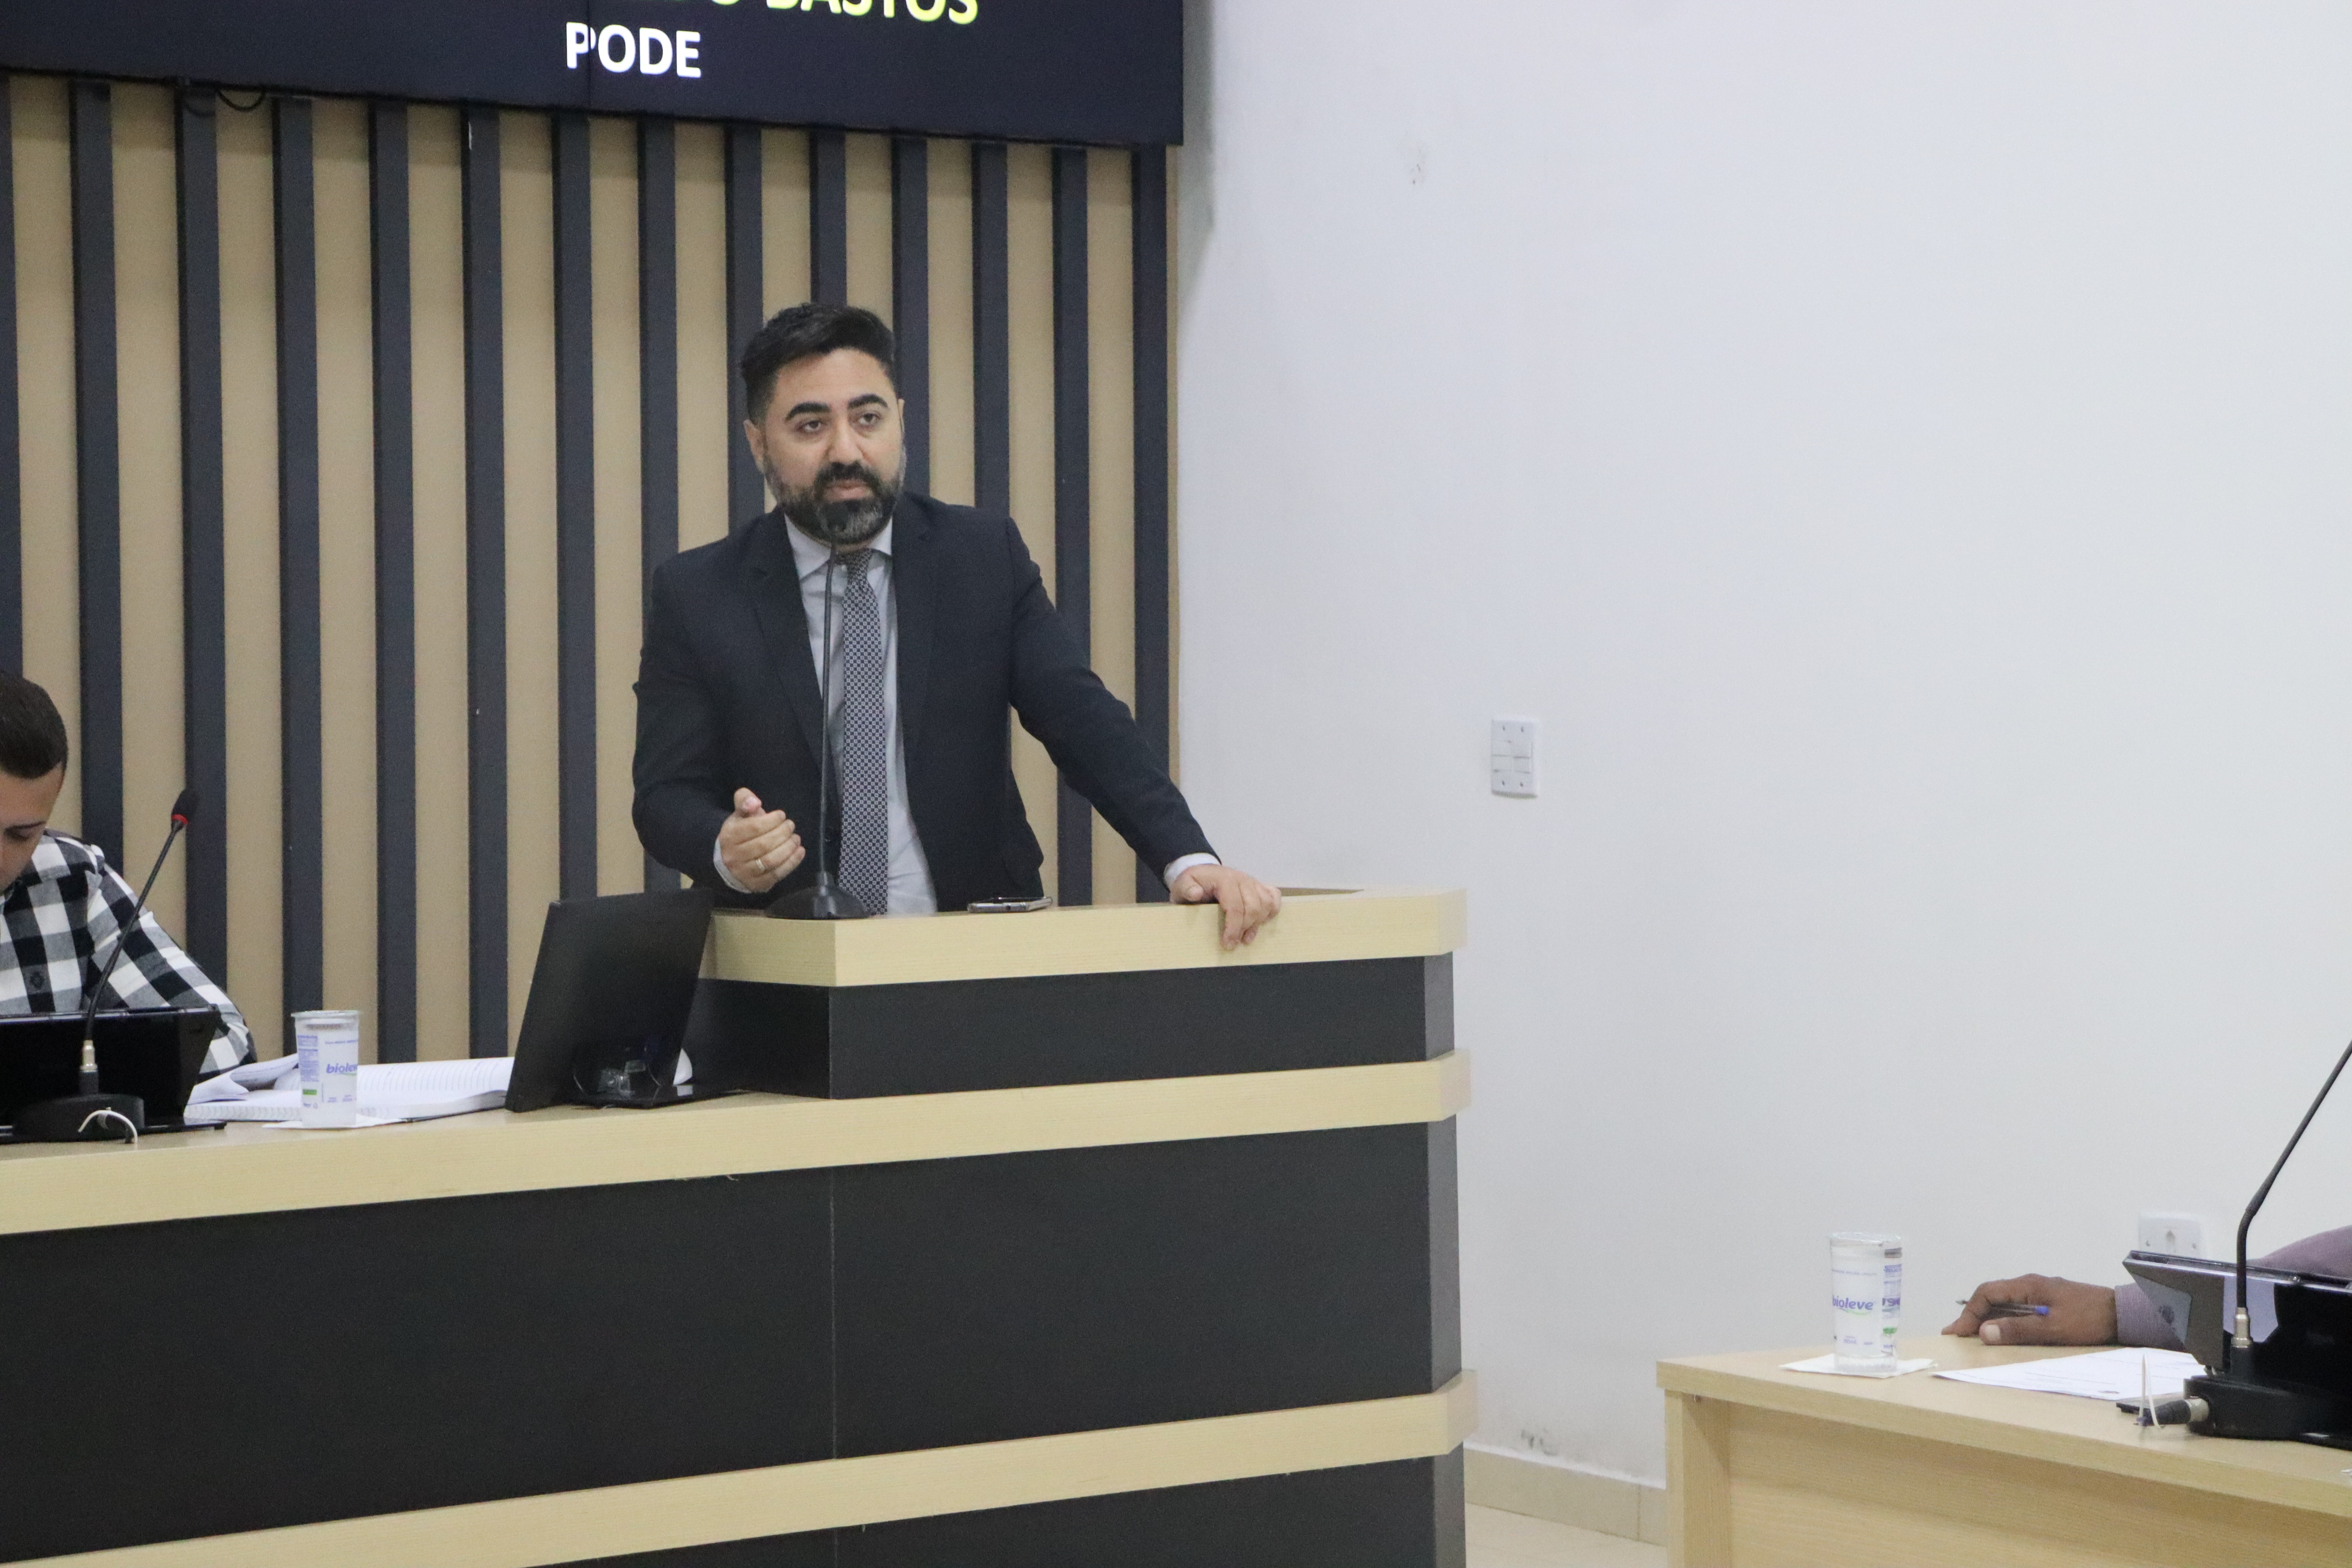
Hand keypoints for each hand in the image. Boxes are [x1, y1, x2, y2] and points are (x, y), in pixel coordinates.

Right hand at [719, 788, 803, 893]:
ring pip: (771, 860)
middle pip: (764, 844)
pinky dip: (792, 862)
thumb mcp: (739, 814)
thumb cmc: (740, 833)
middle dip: (782, 833)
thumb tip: (755, 802)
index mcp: (729, 836)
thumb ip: (745, 801)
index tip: (782, 816)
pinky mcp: (757, 884)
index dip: (771, 821)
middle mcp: (734, 856)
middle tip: (791, 826)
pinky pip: (777, 874)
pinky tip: (799, 851)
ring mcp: (745, 873)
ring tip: (796, 838)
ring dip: (788, 848)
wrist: (730, 862)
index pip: (753, 828)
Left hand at [1171, 864, 1282, 949]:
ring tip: (1246, 937)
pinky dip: (1272, 909)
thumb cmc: (1193, 883)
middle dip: (1245, 929)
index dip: (1233, 928)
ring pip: (1266, 903)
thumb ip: (1187, 889)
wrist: (1202, 872)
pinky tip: (1262, 921)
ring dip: (1258, 922)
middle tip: (1233, 944)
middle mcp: (1242, 878)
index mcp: (1224, 879)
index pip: (1235, 906)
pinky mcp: (1258, 885)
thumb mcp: (1182, 885)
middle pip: (1253, 907)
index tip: (1227, 944)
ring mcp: (1252, 881)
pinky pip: (1274, 896)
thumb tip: (1195, 893)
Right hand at [1943, 1275, 2117, 1345]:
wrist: (2123, 1314)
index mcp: (2028, 1285)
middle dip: (1973, 1315)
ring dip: (1988, 1318)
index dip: (1969, 1312)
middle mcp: (2031, 1285)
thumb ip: (2019, 1330)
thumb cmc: (2089, 1319)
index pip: (1987, 1293)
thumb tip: (1984, 1333)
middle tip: (1958, 1334)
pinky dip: (2004, 1319)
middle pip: (1992, 1296)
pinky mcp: (2050, 1303)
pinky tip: (2004, 1332)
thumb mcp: (2053, 1328)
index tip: (1959, 1332)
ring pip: (2005, 1302)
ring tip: (1975, 1336)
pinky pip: (2018, 1308)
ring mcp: (2041, 1293)